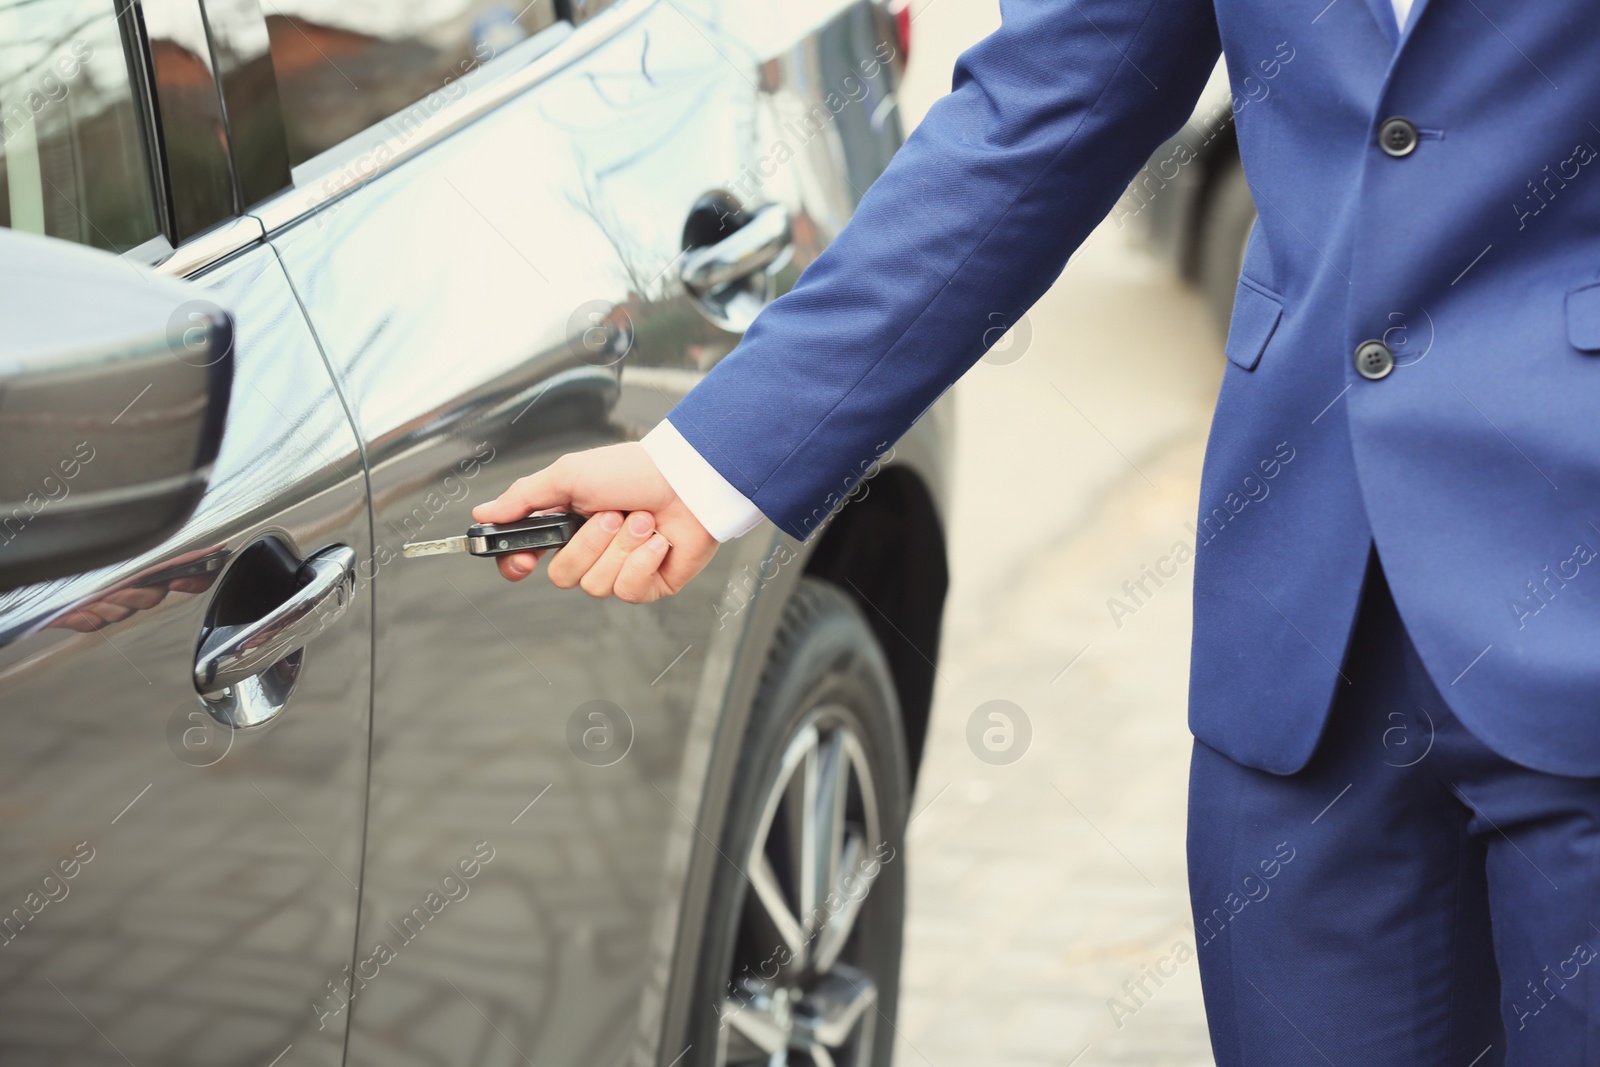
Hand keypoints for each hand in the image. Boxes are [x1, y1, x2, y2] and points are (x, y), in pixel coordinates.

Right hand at [472, 443, 717, 601]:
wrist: (688, 480)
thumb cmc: (633, 470)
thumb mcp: (569, 475)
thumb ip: (524, 498)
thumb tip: (483, 514)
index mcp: (566, 523)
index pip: (527, 558)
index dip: (519, 565)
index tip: (524, 560)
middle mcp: (590, 549)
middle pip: (563, 576)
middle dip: (588, 544)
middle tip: (610, 514)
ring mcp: (620, 569)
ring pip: (596, 585)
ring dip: (620, 548)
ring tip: (642, 521)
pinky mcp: (649, 584)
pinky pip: (627, 590)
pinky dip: (642, 562)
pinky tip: (658, 541)